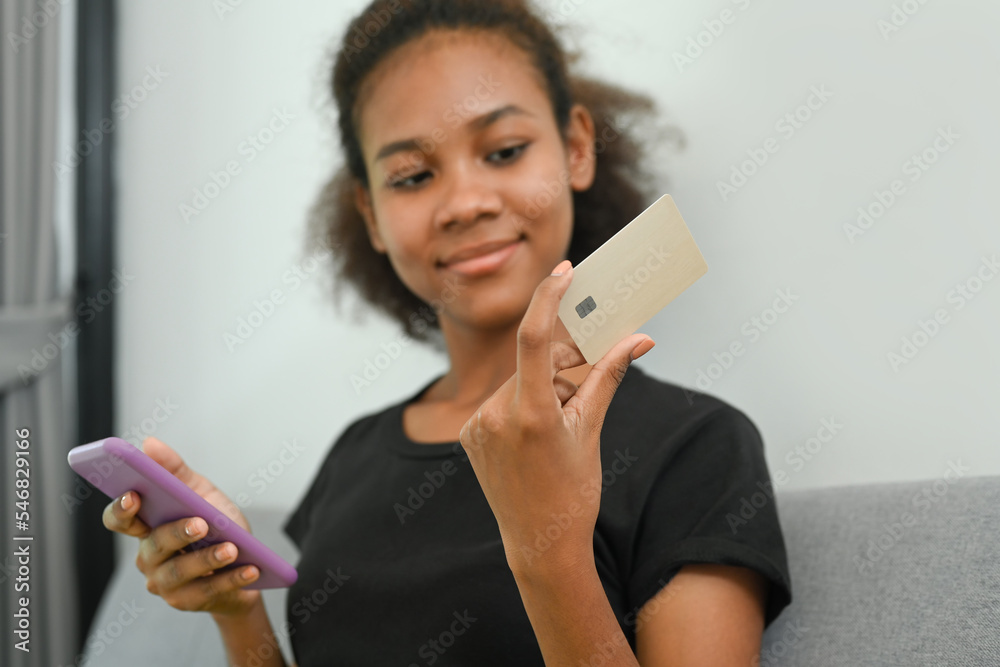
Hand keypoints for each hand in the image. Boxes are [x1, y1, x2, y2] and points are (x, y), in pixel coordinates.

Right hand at [101, 436, 260, 616]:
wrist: (245, 565)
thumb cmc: (217, 526)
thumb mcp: (201, 493)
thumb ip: (175, 470)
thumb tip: (148, 444)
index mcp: (147, 527)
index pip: (119, 519)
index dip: (120, 509)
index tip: (134, 495)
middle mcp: (149, 557)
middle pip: (153, 545)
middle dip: (176, 533)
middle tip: (202, 522)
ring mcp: (165, 583)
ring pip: (179, 571)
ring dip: (207, 559)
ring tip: (232, 548)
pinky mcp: (187, 601)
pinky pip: (208, 590)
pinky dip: (231, 578)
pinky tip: (250, 568)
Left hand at [458, 259, 654, 577]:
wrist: (539, 542)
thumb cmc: (574, 490)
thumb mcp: (592, 430)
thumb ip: (609, 376)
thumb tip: (640, 337)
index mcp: (531, 414)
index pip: (535, 338)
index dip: (549, 298)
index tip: (564, 270)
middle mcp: (495, 415)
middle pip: (535, 363)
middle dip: (563, 363)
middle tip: (586, 369)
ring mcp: (476, 426)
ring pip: (518, 382)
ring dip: (543, 387)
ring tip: (563, 421)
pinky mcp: (467, 434)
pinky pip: (500, 401)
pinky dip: (522, 404)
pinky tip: (536, 434)